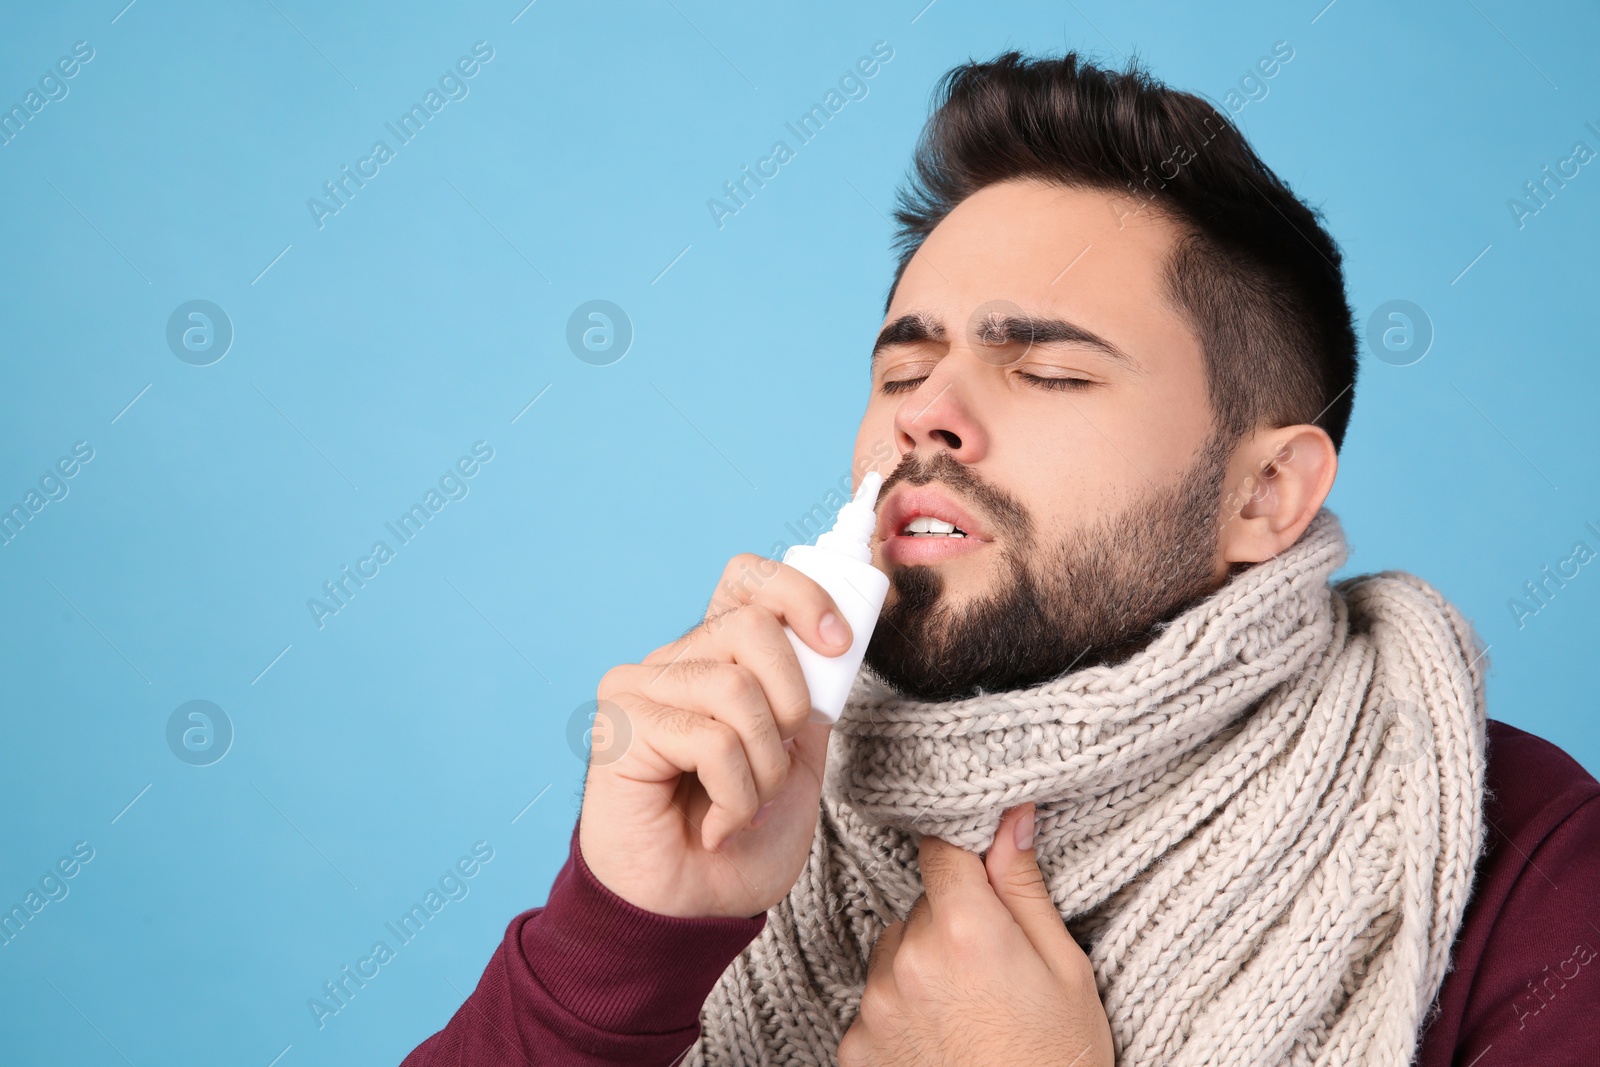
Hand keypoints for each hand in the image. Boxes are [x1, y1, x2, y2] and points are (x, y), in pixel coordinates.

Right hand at [578, 553, 850, 918]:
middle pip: (754, 626)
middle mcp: (673, 661)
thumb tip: (833, 643)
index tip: (837, 643)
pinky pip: (711, 739)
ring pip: (737, 688)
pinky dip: (735, 796)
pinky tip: (715, 826)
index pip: (748, 578)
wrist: (694, 910)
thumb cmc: (742, 839)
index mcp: (715, 657)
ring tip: (743, 806)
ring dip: (763, 766)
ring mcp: (638, 688)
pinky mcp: (620, 727)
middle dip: (792, 703)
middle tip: (778, 761)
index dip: (800, 594)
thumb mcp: (798, 758)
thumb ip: (808, 698)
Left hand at [838, 804, 1113, 1066]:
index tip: (978, 867)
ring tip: (969, 1013)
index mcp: (964, 929)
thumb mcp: (1065, 968)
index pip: (941, 848)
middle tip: (993, 971)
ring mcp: (875, 1006)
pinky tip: (942, 1044)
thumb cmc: (1058, 1063)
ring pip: (892, 952)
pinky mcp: (855, 1047)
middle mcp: (907, 960)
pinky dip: (900, 1014)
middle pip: (919, 906)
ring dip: (919, 966)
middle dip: (950, 922)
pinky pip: (874, 1003)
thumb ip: (1024, 886)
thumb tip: (1010, 816)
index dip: (963, 855)